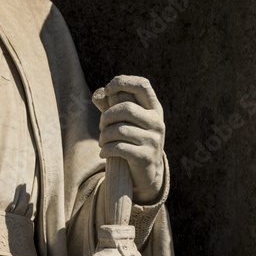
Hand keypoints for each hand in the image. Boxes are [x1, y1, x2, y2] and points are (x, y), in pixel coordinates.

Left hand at [92, 75, 164, 204]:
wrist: (147, 173)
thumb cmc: (132, 141)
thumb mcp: (127, 122)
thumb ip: (113, 106)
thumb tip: (98, 94)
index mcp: (154, 109)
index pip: (142, 85)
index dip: (123, 82)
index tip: (107, 90)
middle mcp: (157, 122)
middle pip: (126, 108)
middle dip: (106, 116)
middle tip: (101, 126)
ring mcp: (154, 140)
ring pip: (119, 130)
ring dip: (104, 136)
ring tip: (102, 141)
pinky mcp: (146, 156)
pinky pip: (119, 147)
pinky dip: (106, 149)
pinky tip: (104, 152)